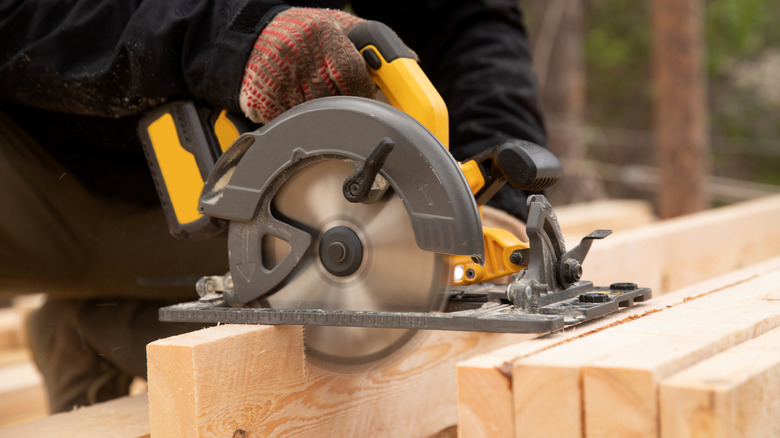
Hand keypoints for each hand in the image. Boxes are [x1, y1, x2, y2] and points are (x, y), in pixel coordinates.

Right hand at [239, 8, 376, 123]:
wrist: (250, 38)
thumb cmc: (300, 32)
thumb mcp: (336, 24)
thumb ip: (370, 41)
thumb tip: (406, 60)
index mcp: (320, 31)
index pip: (352, 72)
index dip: (363, 91)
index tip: (366, 98)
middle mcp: (297, 53)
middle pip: (336, 98)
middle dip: (345, 105)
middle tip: (344, 101)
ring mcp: (278, 80)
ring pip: (317, 115)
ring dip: (323, 113)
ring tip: (314, 93)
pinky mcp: (262, 102)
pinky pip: (294, 123)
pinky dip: (300, 119)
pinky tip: (295, 100)